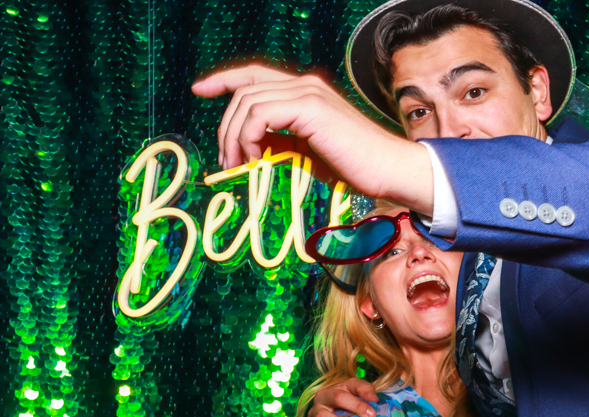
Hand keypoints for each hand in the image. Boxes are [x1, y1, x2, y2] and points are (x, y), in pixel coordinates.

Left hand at [190, 64, 433, 212]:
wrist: (388, 170)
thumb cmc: (356, 167)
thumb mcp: (309, 152)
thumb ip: (282, 141)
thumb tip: (252, 147)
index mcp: (306, 92)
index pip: (256, 75)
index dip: (224, 79)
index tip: (200, 90)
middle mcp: (305, 85)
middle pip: (244, 91)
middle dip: (226, 126)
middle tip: (227, 160)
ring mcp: (308, 92)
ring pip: (247, 103)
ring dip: (234, 136)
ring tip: (240, 164)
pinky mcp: (310, 107)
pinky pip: (260, 115)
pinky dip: (249, 137)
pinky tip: (258, 159)